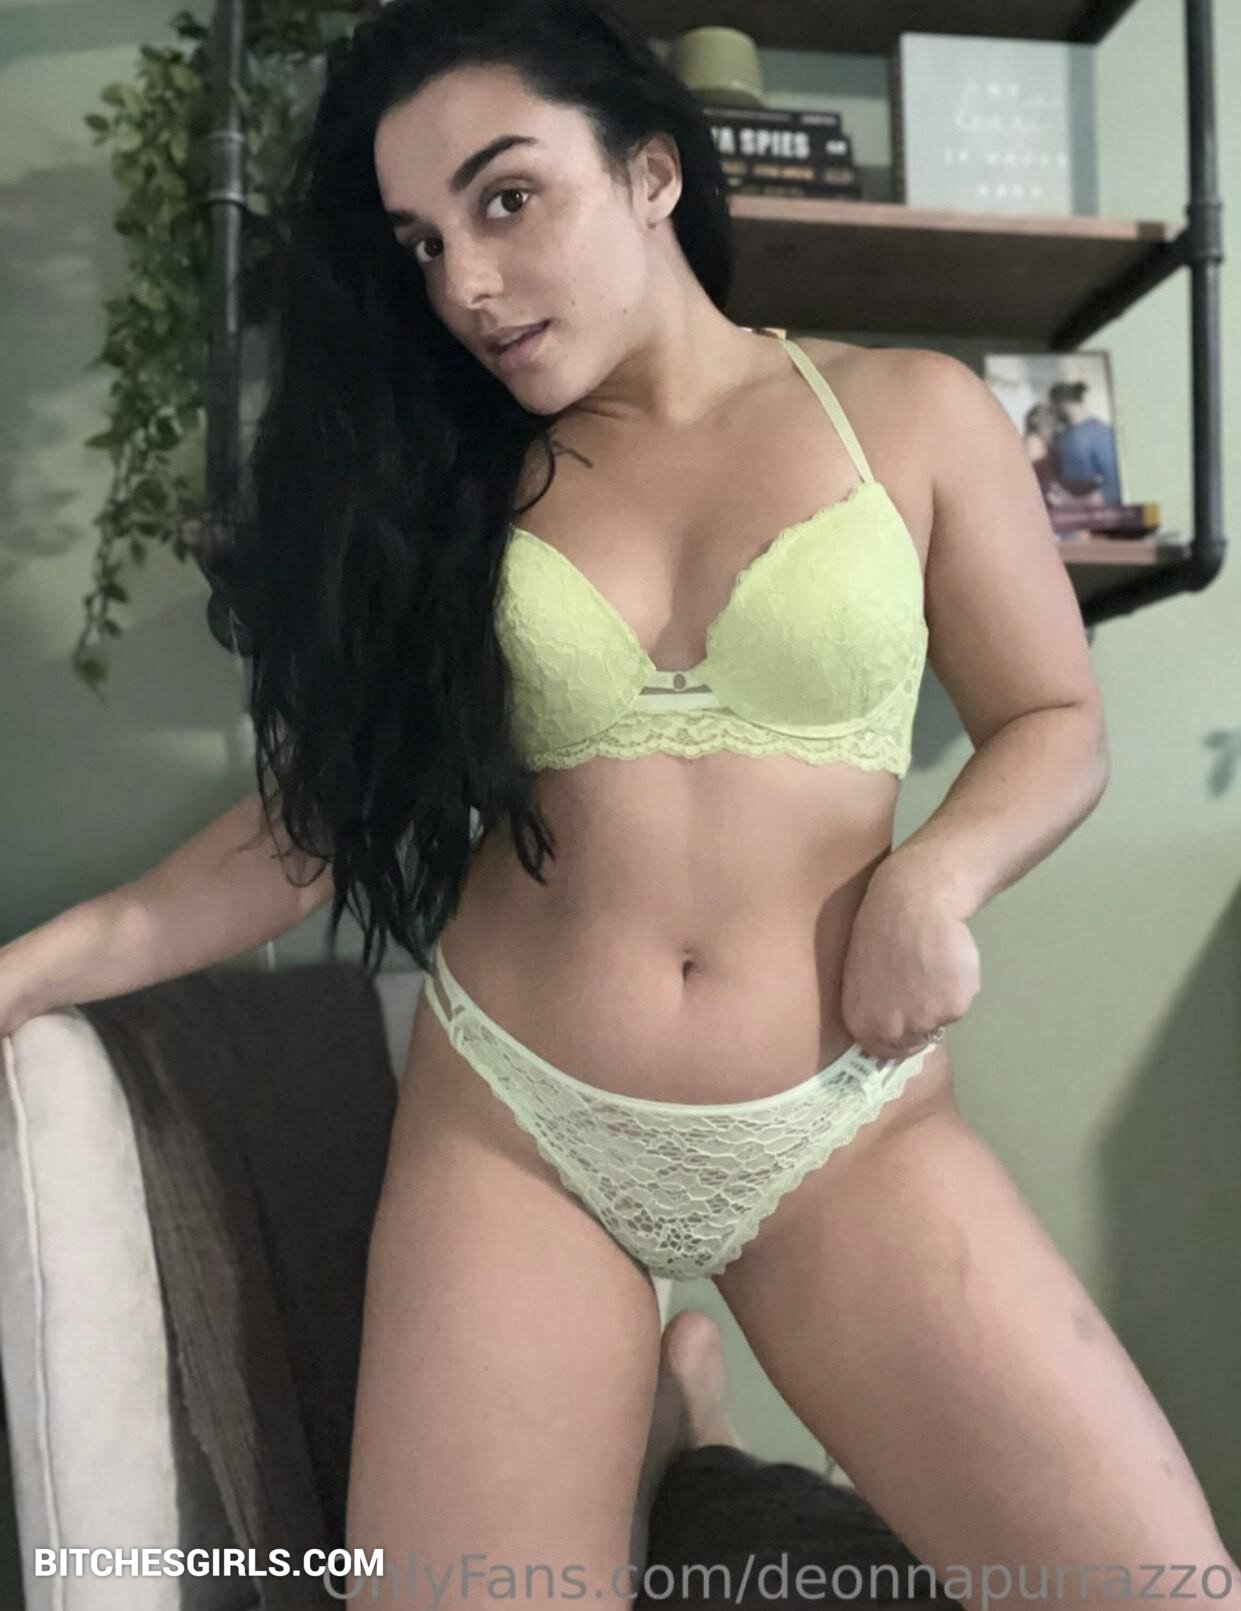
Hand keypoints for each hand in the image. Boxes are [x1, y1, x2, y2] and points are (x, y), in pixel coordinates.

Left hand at [840, 861, 980, 1061]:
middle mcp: (891, 1030)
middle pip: (916, 1041)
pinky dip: (960, 985)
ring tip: (933, 963)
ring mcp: (924, 1021)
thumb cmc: (880, 929)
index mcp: (861, 1022)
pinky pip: (962, 1002)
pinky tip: (948, 958)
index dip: (900, 1038)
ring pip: (941, 1019)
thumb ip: (873, 1005)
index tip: (909, 1023)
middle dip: (923, 1021)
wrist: (912, 903)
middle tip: (927, 988)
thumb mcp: (861, 975)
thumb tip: (890, 1021)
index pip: (884, 1051)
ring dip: (942, 999)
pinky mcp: (955, 1007)